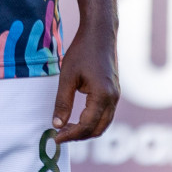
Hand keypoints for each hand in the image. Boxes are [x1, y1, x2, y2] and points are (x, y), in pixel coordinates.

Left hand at [52, 24, 118, 143]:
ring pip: (103, 124)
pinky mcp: (114, 92)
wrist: (100, 33)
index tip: (56, 138)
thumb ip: (63, 102)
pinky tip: (77, 118)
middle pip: (98, 129)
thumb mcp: (67, 77)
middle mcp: (113, 99)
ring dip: (86, 130)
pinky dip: (92, 121)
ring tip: (66, 128)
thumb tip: (57, 125)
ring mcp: (116, 96)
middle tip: (60, 135)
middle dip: (79, 136)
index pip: (87, 125)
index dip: (71, 135)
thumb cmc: (82, 51)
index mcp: (102, 95)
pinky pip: (105, 115)